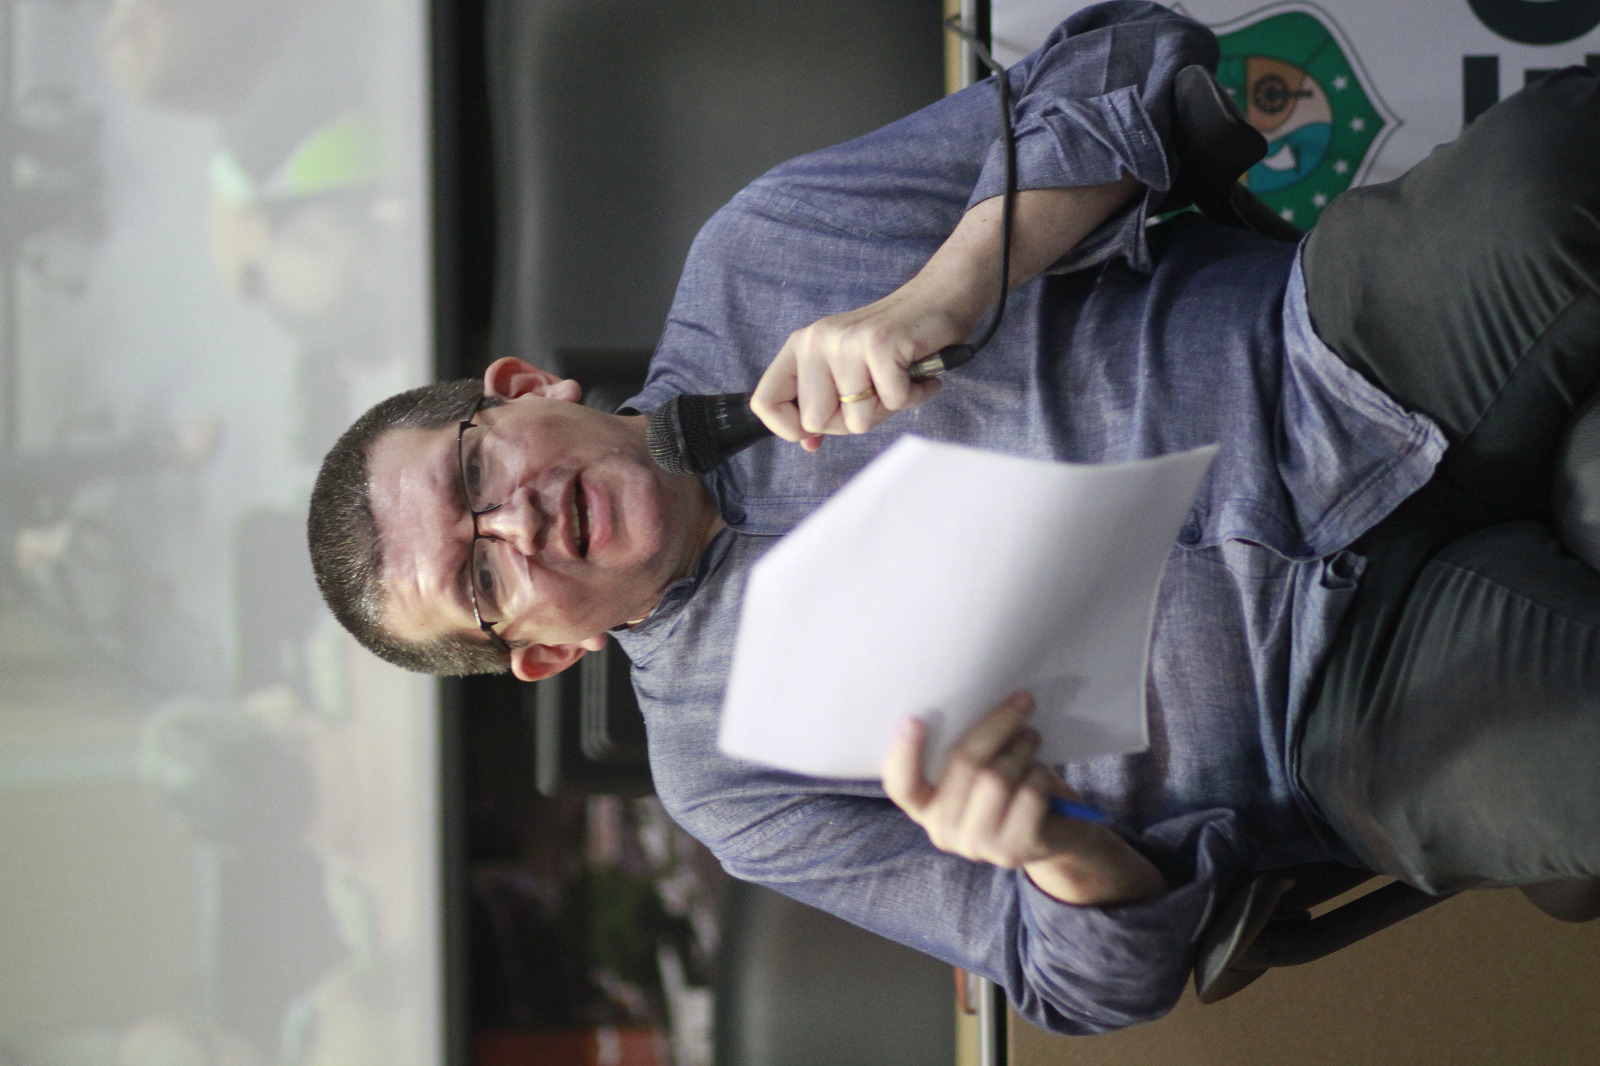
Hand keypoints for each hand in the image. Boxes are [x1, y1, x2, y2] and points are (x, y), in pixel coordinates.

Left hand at [749, 274, 969, 449]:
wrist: (938, 297)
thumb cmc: (892, 343)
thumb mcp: (846, 370)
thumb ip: (822, 403)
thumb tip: (808, 444)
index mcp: (800, 347)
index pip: (764, 403)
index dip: (788, 429)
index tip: (816, 433)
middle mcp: (816, 341)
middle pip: (816, 421)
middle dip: (852, 421)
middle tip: (876, 394)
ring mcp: (846, 342)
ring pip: (857, 420)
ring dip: (887, 409)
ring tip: (899, 379)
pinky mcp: (880, 345)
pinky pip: (893, 403)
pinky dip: (914, 396)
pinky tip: (920, 373)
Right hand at [882, 692, 1167, 905]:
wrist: (1054, 835)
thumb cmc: (1010, 788)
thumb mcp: (981, 769)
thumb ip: (967, 748)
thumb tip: (973, 703)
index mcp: (924, 806)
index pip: (902, 786)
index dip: (903, 753)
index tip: (913, 720)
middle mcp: (942, 830)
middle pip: (962, 764)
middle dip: (996, 724)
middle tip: (1023, 701)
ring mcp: (976, 845)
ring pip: (996, 778)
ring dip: (1021, 749)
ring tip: (1032, 739)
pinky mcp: (1011, 850)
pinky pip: (1027, 795)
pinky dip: (1040, 775)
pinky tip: (1041, 775)